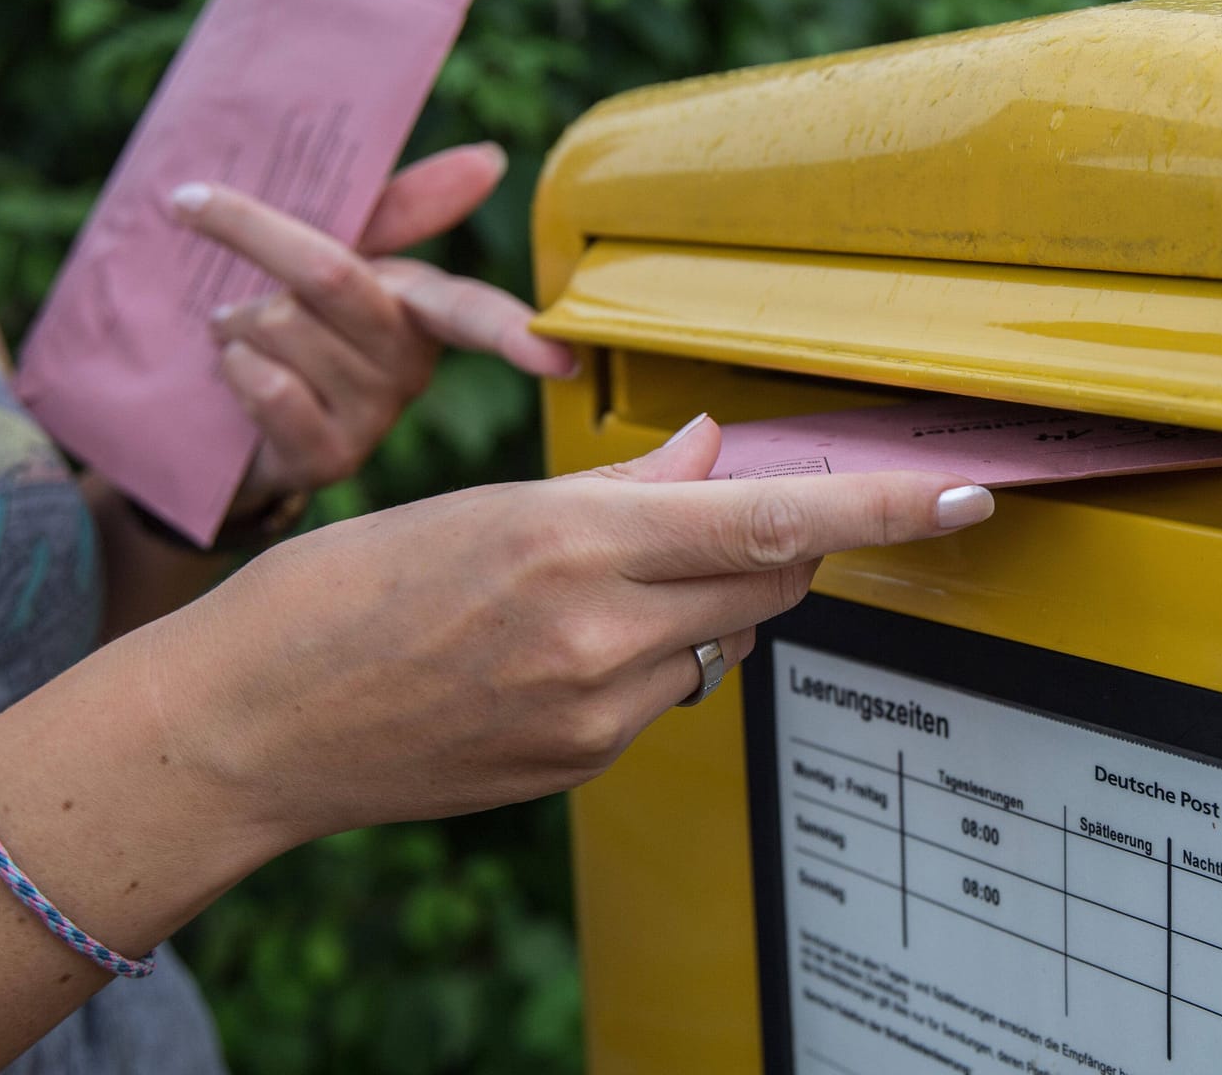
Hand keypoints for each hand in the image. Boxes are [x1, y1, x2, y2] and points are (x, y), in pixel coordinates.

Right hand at [160, 416, 995, 844]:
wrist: (255, 725)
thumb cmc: (347, 588)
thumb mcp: (486, 507)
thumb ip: (626, 491)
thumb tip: (720, 455)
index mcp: (576, 545)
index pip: (775, 520)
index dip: (884, 506)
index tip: (967, 492)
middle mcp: (601, 637)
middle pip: (770, 579)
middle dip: (777, 537)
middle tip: (733, 506)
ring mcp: (595, 716)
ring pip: (722, 639)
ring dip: (705, 599)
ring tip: (599, 583)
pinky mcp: (580, 766)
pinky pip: (664, 695)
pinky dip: (649, 655)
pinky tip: (561, 648)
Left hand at [172, 144, 576, 516]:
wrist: (213, 404)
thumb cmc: (284, 310)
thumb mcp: (335, 244)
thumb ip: (404, 204)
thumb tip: (491, 160)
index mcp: (421, 305)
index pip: (475, 313)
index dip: (516, 334)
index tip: (558, 361)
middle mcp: (411, 366)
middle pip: (331, 277)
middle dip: (254, 236)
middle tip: (200, 215)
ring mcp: (373, 418)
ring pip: (279, 325)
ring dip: (234, 318)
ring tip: (240, 334)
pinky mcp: (327, 458)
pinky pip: (265, 384)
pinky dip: (230, 364)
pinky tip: (236, 373)